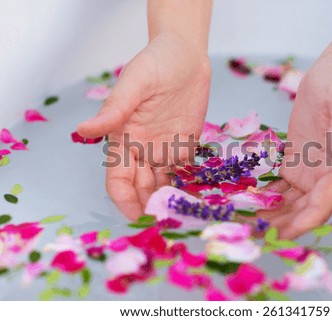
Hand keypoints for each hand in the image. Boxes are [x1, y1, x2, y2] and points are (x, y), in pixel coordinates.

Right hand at [78, 32, 210, 219]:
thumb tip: (82, 131)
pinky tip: (192, 203)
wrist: (187, 55)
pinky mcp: (184, 147)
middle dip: (148, 208)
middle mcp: (141, 149)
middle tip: (164, 225)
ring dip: (165, 203)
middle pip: (140, 188)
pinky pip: (181, 175)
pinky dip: (183, 190)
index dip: (125, 200)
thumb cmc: (157, 63)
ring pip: (160, 186)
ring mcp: (163, 149)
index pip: (118, 179)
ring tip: (179, 220)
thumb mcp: (135, 82)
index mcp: (123, 138)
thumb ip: (114, 109)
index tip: (139, 218)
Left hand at [258, 52, 331, 238]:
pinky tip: (246, 201)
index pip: (320, 207)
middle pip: (301, 211)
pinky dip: (265, 197)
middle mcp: (324, 177)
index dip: (301, 224)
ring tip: (244, 221)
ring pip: (289, 203)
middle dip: (279, 226)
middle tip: (250, 233)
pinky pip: (280, 188)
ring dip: (270, 215)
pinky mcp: (296, 162)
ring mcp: (309, 171)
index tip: (277, 236)